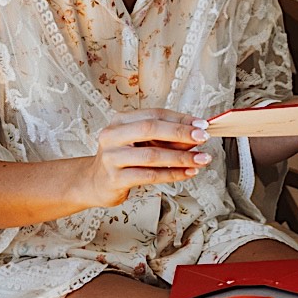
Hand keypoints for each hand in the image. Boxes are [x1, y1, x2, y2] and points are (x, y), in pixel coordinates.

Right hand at [79, 108, 212, 207]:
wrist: (94, 183)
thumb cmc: (122, 159)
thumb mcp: (140, 143)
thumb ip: (164, 138)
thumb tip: (195, 135)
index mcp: (120, 121)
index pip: (154, 114)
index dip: (179, 118)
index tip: (202, 124)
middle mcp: (112, 135)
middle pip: (150, 128)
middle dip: (180, 132)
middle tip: (203, 137)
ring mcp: (112, 157)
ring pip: (152, 155)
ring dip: (181, 157)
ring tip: (201, 159)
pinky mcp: (115, 179)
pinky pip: (149, 175)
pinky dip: (172, 174)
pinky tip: (188, 173)